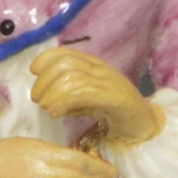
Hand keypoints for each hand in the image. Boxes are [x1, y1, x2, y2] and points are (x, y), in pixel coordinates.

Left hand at [30, 48, 162, 145]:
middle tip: (37, 98)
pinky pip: (83, 93)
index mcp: (94, 66)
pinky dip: (64, 102)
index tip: (33, 72)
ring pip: (72, 77)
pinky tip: (55, 113)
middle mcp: (101, 70)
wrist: (144, 126)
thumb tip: (47, 101)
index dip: (46, 58)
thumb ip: (70, 98)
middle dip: (45, 80)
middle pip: (66, 63)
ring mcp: (109, 82)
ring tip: (46, 107)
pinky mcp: (114, 98)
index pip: (66, 52)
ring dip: (52, 93)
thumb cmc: (115, 113)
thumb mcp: (88, 103)